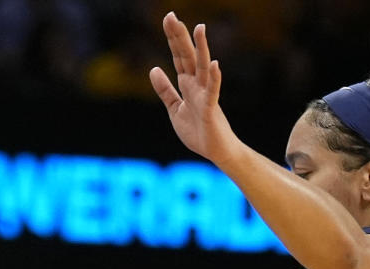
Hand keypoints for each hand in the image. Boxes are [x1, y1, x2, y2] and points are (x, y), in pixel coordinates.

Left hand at [150, 13, 237, 166]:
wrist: (216, 152)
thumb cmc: (198, 131)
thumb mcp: (174, 109)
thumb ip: (165, 90)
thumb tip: (154, 69)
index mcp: (187, 84)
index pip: (178, 57)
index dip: (173, 38)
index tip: (168, 18)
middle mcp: (197, 85)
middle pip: (187, 56)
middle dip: (180, 37)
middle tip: (171, 16)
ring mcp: (205, 95)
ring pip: (203, 68)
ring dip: (202, 49)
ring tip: (200, 28)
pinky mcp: (211, 109)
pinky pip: (213, 92)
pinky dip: (215, 78)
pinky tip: (216, 64)